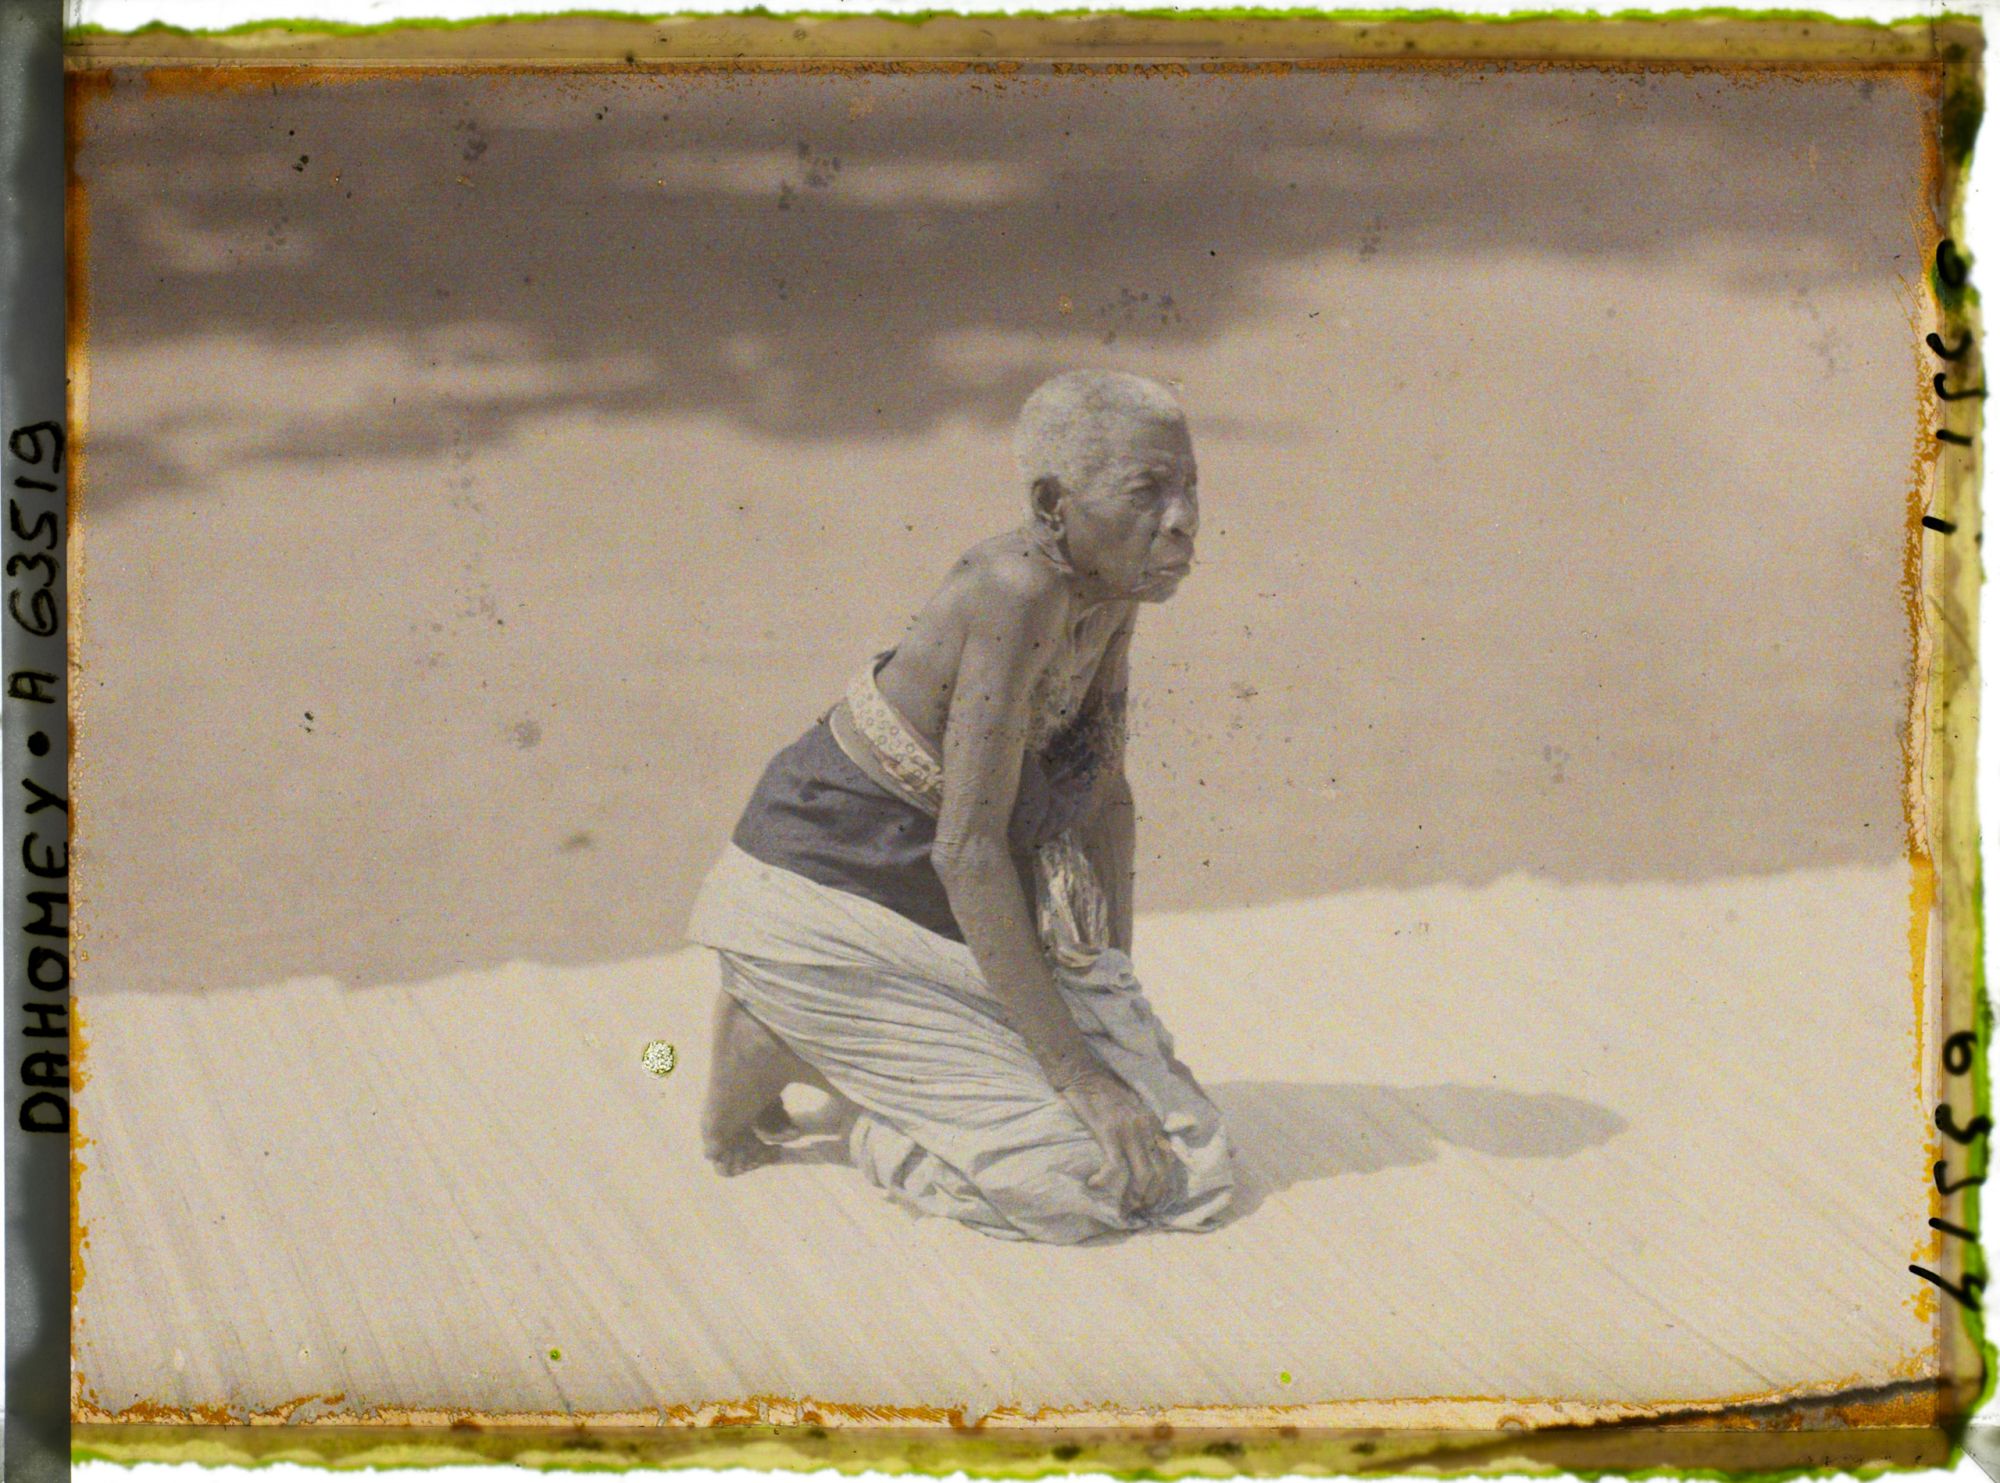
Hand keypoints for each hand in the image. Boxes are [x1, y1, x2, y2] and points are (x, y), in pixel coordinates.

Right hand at [1058, 1066, 1176, 1217]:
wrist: (1081, 1072)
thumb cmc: (1100, 1090)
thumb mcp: (1130, 1108)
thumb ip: (1140, 1127)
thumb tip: (1142, 1154)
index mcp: (1152, 1122)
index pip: (1169, 1161)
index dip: (1163, 1186)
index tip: (1153, 1201)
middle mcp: (1146, 1127)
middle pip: (1159, 1173)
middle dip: (1151, 1198)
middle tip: (1138, 1210)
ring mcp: (1128, 1130)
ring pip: (1142, 1175)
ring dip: (1134, 1196)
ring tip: (1122, 1206)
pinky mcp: (1108, 1132)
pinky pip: (1115, 1166)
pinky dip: (1106, 1181)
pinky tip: (1094, 1184)